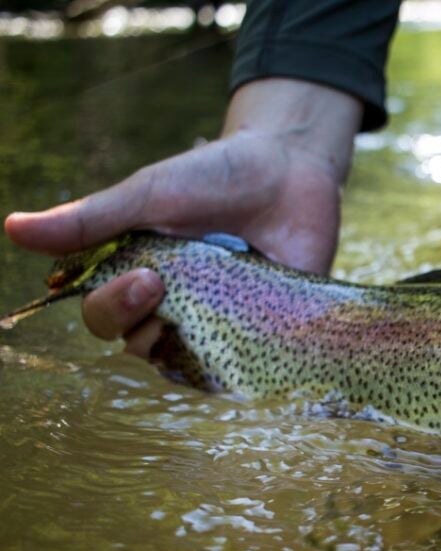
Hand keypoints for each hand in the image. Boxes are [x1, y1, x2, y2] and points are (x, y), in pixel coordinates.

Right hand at [5, 78, 361, 352]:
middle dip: (140, 325)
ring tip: (204, 316)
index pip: (103, 314)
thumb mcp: (151, 193)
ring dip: (183, 349)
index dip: (112, 308)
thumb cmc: (215, 176)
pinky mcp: (262, 329)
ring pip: (183, 362)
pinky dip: (231, 369)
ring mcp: (218, 319)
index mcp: (137, 272)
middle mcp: (174, 303)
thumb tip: (13, 228)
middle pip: (137, 344)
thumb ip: (91, 220)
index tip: (143, 279)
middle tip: (165, 289)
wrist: (290, 168)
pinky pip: (237, 368)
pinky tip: (238, 355)